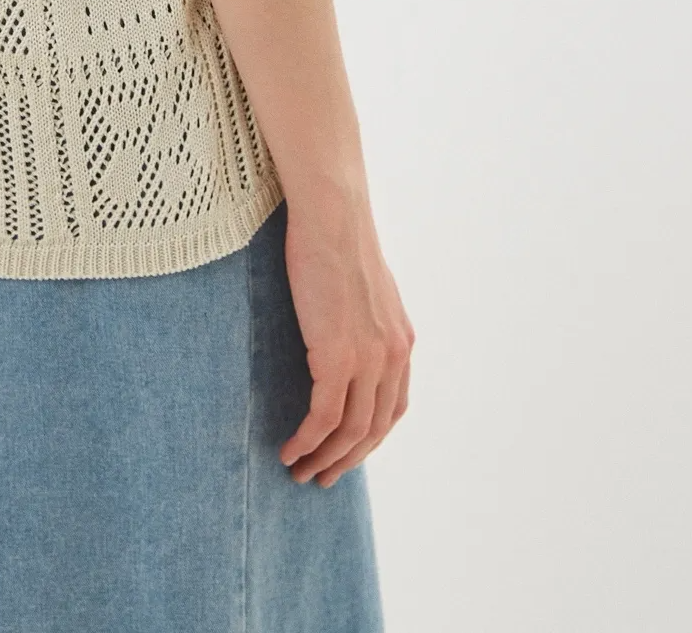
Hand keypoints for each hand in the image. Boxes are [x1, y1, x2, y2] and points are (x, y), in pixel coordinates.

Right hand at [278, 187, 413, 485]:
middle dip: (346, 460)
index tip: (344, 453)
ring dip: (324, 458)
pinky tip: (290, 448)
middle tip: (320, 477)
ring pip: (350, 431)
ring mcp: (368, 359)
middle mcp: (393, 356)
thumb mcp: (362, 287)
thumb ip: (362, 319)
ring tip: (299, 470)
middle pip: (373, 429)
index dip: (368, 439)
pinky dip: (307, 440)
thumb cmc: (336, 237)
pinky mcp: (337, 356)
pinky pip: (323, 416)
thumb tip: (343, 331)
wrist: (332, 214)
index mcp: (401, 341)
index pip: (392, 409)